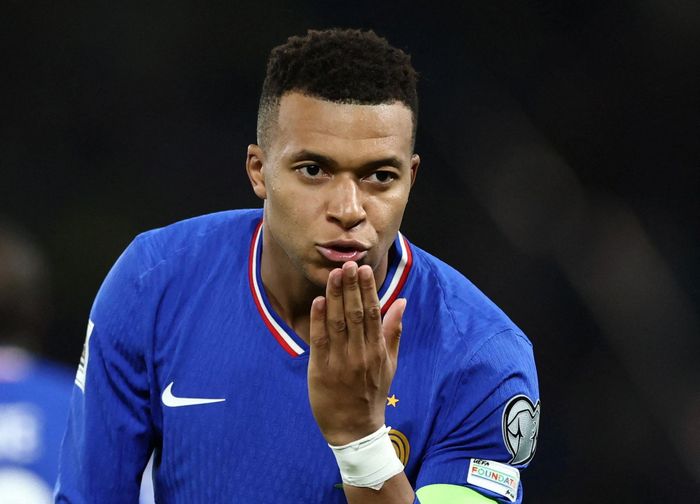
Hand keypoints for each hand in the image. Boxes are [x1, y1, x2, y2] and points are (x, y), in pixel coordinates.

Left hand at [307, 261, 406, 445]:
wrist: (355, 429)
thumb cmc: (372, 393)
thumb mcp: (390, 363)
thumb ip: (394, 331)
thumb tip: (402, 302)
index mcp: (377, 350)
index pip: (372, 313)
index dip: (367, 290)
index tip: (364, 269)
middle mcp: (360, 354)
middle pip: (355, 314)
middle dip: (351, 287)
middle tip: (348, 264)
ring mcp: (340, 362)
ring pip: (337, 323)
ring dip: (335, 297)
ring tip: (334, 275)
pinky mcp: (321, 370)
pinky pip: (320, 341)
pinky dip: (319, 319)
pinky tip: (319, 301)